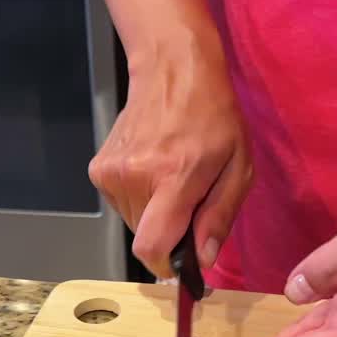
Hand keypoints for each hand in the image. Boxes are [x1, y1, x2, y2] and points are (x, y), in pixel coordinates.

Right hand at [88, 44, 251, 277]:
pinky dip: (139, 198)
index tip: (180, 261)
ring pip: (133, 222)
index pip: (151, 246)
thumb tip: (203, 259)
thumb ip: (220, 215)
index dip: (165, 265)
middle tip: (188, 200)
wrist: (172, 71)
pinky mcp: (98, 170)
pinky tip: (153, 170)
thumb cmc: (214, 118)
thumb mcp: (238, 167)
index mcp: (173, 178)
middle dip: (168, 231)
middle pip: (146, 237)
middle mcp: (135, 178)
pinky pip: (121, 204)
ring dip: (154, 213)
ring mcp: (111, 173)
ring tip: (170, 179)